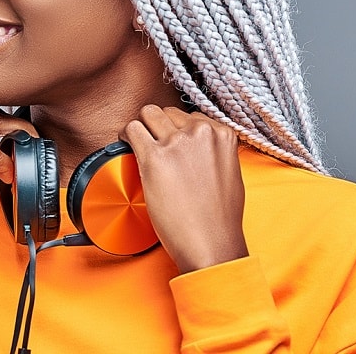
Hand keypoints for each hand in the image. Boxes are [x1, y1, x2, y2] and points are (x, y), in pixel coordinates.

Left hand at [120, 105, 247, 273]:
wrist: (212, 243)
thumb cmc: (220, 218)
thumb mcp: (230, 172)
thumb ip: (214, 152)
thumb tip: (198, 149)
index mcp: (222, 134)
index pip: (191, 116)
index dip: (176, 128)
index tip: (169, 139)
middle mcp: (201, 132)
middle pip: (167, 112)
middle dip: (157, 125)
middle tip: (151, 142)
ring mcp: (177, 143)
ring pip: (147, 114)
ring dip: (141, 127)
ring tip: (136, 142)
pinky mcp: (154, 157)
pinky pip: (132, 130)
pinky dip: (125, 137)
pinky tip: (125, 146)